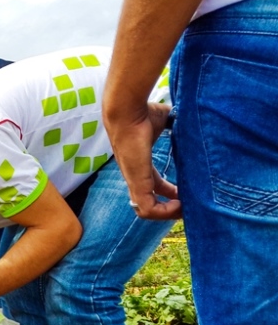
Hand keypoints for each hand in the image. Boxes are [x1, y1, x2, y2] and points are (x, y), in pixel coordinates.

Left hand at [104, 104, 180, 219]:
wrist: (128, 111)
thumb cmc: (143, 113)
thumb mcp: (165, 122)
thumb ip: (178, 125)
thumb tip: (196, 118)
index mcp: (142, 165)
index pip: (155, 186)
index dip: (172, 192)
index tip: (188, 192)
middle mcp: (136, 176)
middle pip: (152, 201)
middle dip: (172, 208)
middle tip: (190, 206)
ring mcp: (135, 181)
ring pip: (148, 210)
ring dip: (168, 213)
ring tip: (185, 208)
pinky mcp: (136, 182)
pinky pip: (148, 209)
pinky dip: (164, 212)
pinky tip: (179, 204)